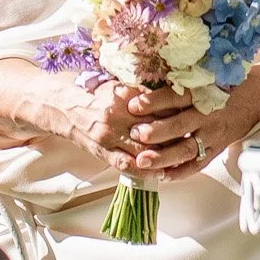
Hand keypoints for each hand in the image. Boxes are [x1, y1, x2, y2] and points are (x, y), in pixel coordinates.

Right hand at [63, 80, 194, 167]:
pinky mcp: (103, 152)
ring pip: (143, 150)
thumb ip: (142, 90)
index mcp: (122, 96)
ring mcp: (109, 137)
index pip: (157, 106)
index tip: (190, 117)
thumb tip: (170, 90)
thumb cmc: (97, 97)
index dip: (176, 113)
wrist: (67, 111)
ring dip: (163, 157)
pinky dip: (145, 170)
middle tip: (192, 140)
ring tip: (181, 160)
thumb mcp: (119, 86)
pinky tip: (159, 173)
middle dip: (173, 137)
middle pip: (153, 130)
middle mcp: (116, 116)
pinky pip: (126, 165)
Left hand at [119, 65, 259, 182]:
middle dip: (156, 132)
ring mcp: (213, 135)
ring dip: (164, 157)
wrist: (257, 96)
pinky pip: (198, 165)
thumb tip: (142, 84)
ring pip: (187, 149)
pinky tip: (161, 175)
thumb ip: (179, 83)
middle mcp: (208, 115)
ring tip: (143, 161)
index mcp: (204, 93)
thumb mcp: (204, 77)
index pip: (176, 97)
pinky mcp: (216, 149)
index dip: (155, 101)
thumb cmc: (224, 84)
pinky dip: (179, 172)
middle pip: (181, 125)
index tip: (133, 105)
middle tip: (135, 134)